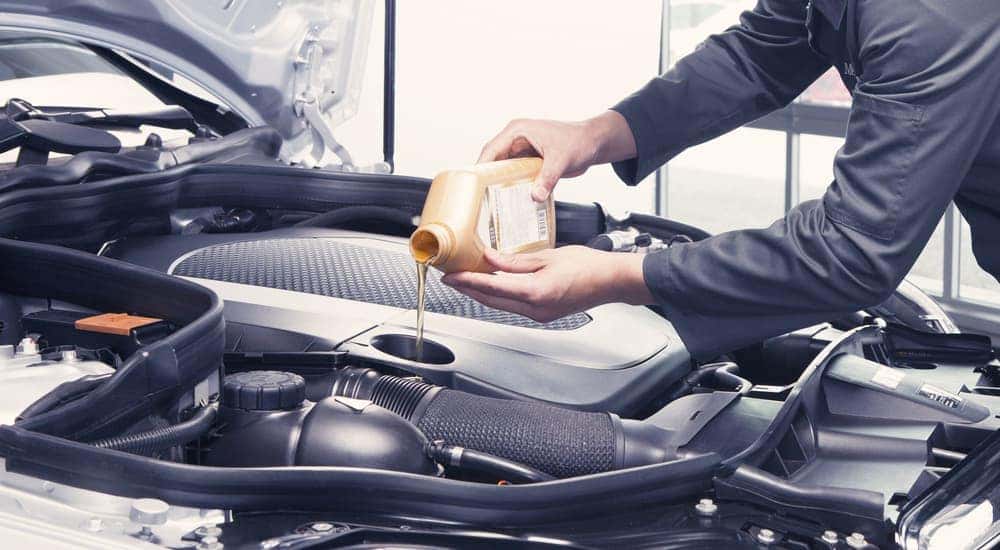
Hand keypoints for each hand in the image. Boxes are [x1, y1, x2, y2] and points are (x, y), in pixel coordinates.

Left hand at [441, 246, 652, 322]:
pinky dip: (499, 296)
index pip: (492, 287)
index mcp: (535, 293)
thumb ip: (515, 261)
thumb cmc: (588, 267)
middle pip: (491, 301)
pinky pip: (514, 306)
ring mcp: (540, 315)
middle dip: (468, 289)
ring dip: (482, 293)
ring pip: (501, 305)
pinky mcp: (544, 314)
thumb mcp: (548, 256)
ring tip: (466, 280)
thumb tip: (490, 258)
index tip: (450, 276)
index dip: (467, 281)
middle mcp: (535, 309)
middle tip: (450, 278)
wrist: (611, 281)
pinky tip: (493, 286)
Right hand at [478, 111, 636, 200]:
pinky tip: (509, 201)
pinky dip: (512, 186)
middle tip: (479, 199)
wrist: (593, 143)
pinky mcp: (529, 161)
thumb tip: (535, 196)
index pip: (492, 149)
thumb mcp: (561, 160)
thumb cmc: (578, 141)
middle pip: (493, 160)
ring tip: (491, 203)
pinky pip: (515, 175)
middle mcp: (516, 139)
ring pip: (503, 169)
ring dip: (498, 184)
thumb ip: (547, 178)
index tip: (473, 185)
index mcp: (518, 131)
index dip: (480, 167)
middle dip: (486, 178)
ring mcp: (522, 150)